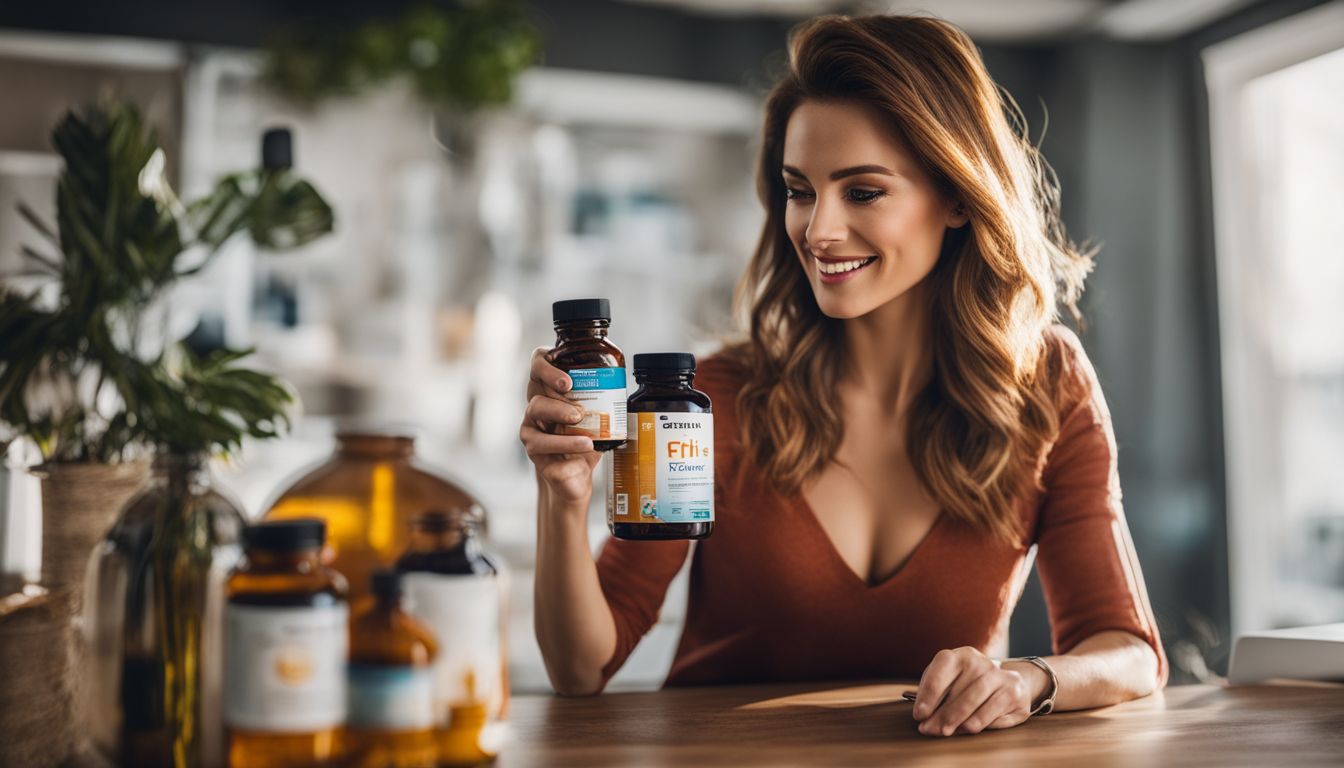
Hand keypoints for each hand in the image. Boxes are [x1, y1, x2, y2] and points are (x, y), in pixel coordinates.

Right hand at [520, 346, 601, 503]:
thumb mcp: (599, 421)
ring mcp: (531, 426)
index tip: (569, 379)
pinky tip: (583, 443)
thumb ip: (606, 403)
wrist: (578, 478)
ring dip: (560, 412)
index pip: (539, 365)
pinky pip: (542, 442)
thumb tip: (626, 388)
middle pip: (535, 385)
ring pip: (535, 409)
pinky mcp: (532, 449)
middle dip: (555, 386)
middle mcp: (538, 406)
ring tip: (580, 419)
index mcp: (552, 393)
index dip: (548, 365)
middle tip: (578, 398)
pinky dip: (566, 442)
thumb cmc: (585, 445)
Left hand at [910, 647, 1048, 736]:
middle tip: (928, 729)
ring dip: (956, 720)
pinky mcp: (1013, 693)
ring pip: (974, 702)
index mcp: (961, 655)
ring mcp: (999, 677)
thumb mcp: (950, 681)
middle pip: (957, 692)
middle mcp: (982, 663)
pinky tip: (966, 729)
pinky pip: (992, 713)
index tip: (919, 714)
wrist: (1007, 682)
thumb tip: (923, 717)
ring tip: (944, 731)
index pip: (941, 670)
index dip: (928, 694)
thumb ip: (935, 694)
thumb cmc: (968, 684)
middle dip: (940, 714)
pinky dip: (976, 723)